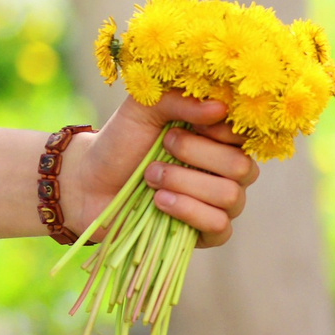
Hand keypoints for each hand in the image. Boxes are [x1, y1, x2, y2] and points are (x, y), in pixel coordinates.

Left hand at [61, 91, 260, 248]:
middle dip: (195, 155)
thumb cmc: (121, 141)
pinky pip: (220, 227)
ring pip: (231, 197)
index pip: (244, 135)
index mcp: (219, 138)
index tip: (180, 124)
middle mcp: (228, 172)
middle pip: (241, 167)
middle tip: (163, 147)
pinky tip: (159, 201)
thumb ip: (176, 101)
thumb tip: (219, 107)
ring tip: (150, 176)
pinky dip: (188, 211)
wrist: (90, 182)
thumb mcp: (142, 109)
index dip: (217, 129)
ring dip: (184, 183)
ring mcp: (221, 205)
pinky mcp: (207, 233)